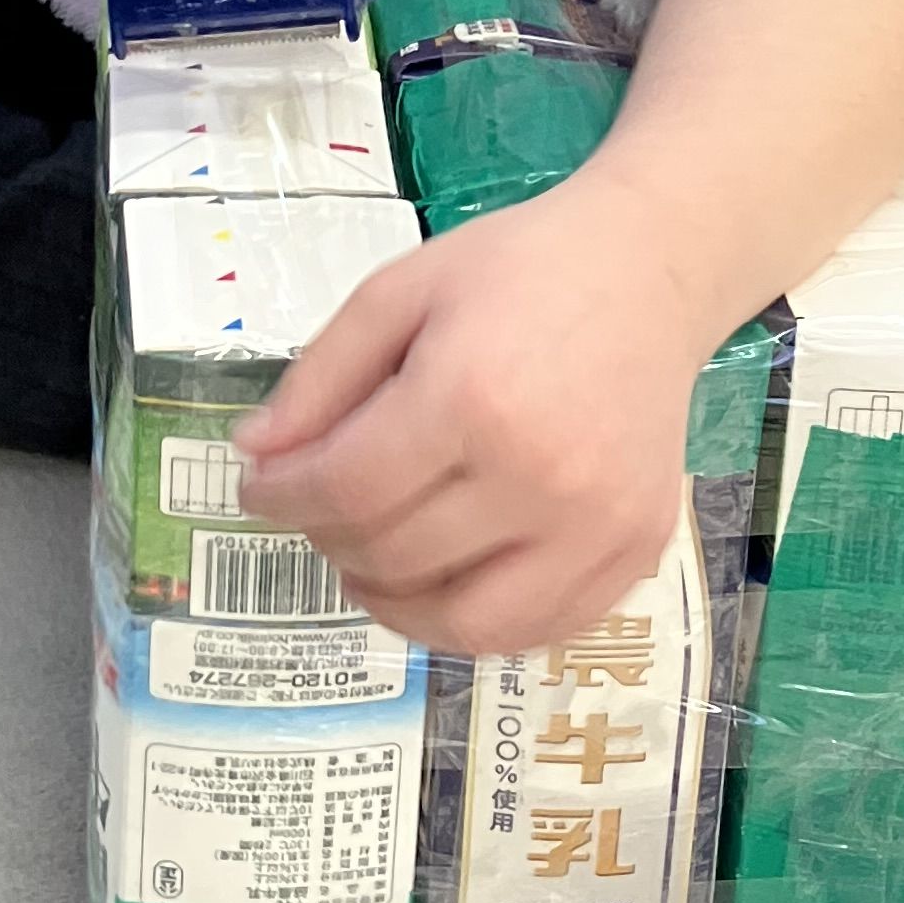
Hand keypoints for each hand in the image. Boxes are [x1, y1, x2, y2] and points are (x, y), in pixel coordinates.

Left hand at [234, 181, 711, 658]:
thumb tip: (255, 455)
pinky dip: (471, 622)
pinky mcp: (634, 551)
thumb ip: (320, 378)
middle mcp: (540, 475)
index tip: (258, 489)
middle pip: (395, 557)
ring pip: (462, 622)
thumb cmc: (519, 271)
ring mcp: (596, 525)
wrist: (648, 272)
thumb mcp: (401, 292)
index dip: (284, 500)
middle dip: (328, 539)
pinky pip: (534, 630)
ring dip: (392, 603)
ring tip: (368, 560)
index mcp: (472, 396)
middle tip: (316, 508)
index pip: (348, 489)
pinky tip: (441, 578)